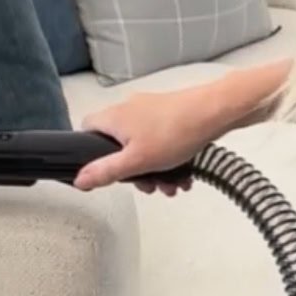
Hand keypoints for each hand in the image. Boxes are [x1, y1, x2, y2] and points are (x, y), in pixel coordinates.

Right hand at [74, 87, 219, 192]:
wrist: (215, 112)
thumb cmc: (176, 131)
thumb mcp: (137, 161)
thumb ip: (106, 172)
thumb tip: (80, 179)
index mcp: (114, 117)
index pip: (86, 128)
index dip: (89, 150)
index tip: (100, 169)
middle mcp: (129, 109)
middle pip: (118, 145)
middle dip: (133, 171)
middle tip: (146, 185)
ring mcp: (151, 110)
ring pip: (142, 146)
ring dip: (154, 170)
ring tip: (170, 185)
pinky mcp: (170, 114)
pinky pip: (161, 141)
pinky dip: (168, 159)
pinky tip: (183, 175)